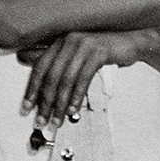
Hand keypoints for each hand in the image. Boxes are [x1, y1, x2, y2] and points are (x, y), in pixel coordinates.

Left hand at [18, 29, 147, 124]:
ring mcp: (83, 45)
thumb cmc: (104, 53)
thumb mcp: (79, 57)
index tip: (26, 108)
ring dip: (61, 104)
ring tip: (57, 120)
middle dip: (45, 102)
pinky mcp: (98, 51)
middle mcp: (68, 40)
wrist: (133, 42)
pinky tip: (74, 109)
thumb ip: (61, 67)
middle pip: (51, 76)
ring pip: (66, 80)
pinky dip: (77, 96)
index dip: (31, 90)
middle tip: (42, 120)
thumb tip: (39, 87)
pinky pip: (83, 78)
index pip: (39, 68)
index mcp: (59, 42)